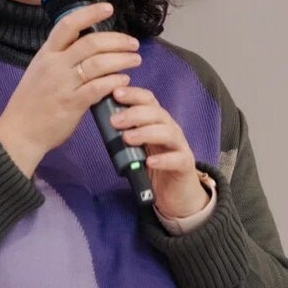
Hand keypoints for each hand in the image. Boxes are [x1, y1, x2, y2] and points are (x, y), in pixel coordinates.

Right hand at [0, 3, 141, 176]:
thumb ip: (60, 58)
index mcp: (46, 54)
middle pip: (91, 43)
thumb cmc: (32, 103)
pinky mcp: (72, 103)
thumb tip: (86, 47)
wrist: (20, 132)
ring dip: (122, 59)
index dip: (89, 13)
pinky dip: (115, 81)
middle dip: (117, 40)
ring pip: (98, 63)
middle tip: (133, 43)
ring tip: (135, 60)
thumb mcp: (40, 72)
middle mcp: (54, 65)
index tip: (108, 8)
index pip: (68, 25)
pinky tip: (124, 80)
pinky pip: (98, 87)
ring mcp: (63, 84)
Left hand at [108, 85, 208, 218]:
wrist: (176, 193)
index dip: (133, 94)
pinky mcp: (185, 165)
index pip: (148, 101)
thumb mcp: (136, 147)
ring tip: (127, 138)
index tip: (115, 93)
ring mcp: (179, 146)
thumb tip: (103, 120)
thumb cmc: (153, 166)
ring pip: (168, 133)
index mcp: (157, 122)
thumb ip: (124, 133)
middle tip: (115, 121)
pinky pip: (177, 159)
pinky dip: (163, 160)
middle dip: (135, 114)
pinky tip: (149, 162)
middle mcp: (170, 129)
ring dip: (146, 133)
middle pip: (157, 114)